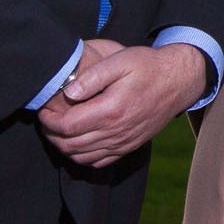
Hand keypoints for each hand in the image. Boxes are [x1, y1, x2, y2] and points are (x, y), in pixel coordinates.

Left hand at [39, 43, 204, 167]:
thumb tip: (68, 93)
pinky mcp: (129, 146)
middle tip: (47, 120)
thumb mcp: (120, 61)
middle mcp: (117, 131)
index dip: (49, 120)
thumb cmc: (148, 67)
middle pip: (70, 145)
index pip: (67, 126)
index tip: (44, 110)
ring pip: (82, 156)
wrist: (179, 81)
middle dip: (51, 134)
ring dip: (64, 146)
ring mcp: (123, 142)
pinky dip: (82, 156)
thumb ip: (92, 76)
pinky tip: (79, 142)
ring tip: (58, 130)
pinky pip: (98, 162)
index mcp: (111, 110)